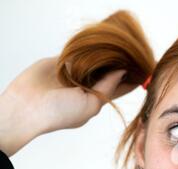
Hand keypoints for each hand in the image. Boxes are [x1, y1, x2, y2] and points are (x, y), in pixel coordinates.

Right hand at [0, 56, 135, 155]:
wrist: (27, 106)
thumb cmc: (60, 113)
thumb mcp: (91, 104)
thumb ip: (108, 86)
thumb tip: (123, 71)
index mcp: (97, 99)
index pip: (119, 87)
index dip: (132, 78)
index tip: (145, 68)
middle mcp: (88, 86)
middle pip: (109, 71)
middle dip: (121, 63)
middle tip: (136, 53)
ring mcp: (75, 73)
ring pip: (95, 59)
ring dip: (106, 53)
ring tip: (123, 46)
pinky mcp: (62, 61)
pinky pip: (79, 51)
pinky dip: (88, 47)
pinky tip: (102, 41)